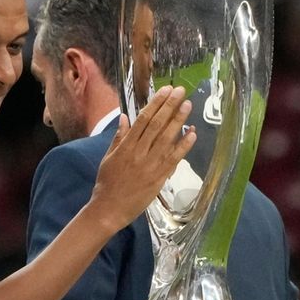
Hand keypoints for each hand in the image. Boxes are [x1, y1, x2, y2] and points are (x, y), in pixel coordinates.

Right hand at [89, 86, 195, 231]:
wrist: (110, 209)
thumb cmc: (107, 183)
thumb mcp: (108, 157)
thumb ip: (118, 137)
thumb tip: (124, 117)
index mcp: (126, 146)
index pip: (143, 120)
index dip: (156, 103)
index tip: (165, 90)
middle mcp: (139, 153)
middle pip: (157, 125)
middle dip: (170, 106)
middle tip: (181, 91)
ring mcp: (151, 165)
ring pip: (167, 139)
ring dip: (179, 121)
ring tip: (188, 105)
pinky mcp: (160, 177)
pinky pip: (174, 158)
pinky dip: (184, 145)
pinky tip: (192, 133)